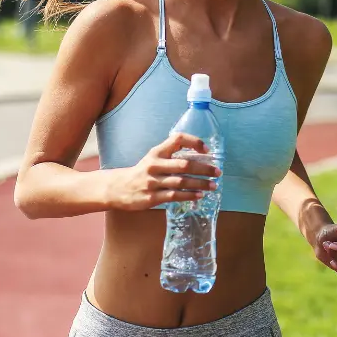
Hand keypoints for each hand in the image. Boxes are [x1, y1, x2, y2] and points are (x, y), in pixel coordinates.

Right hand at [104, 132, 220, 211]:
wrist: (118, 188)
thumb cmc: (142, 172)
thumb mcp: (154, 157)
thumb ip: (172, 155)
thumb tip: (200, 157)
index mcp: (157, 152)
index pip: (177, 139)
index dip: (194, 142)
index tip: (207, 150)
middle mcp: (154, 165)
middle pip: (184, 164)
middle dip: (204, 168)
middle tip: (218, 172)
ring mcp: (153, 182)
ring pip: (182, 181)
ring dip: (200, 184)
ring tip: (213, 185)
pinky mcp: (152, 197)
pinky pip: (175, 196)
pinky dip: (189, 195)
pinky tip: (199, 195)